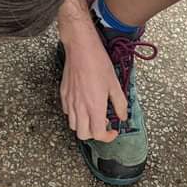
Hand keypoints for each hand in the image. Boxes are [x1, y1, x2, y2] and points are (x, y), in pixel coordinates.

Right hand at [60, 22, 127, 142]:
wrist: (81, 49)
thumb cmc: (98, 63)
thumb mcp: (115, 84)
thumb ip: (120, 104)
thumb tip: (122, 116)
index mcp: (95, 107)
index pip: (98, 134)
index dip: (107, 137)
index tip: (113, 130)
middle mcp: (80, 107)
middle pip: (83, 135)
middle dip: (94, 134)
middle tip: (103, 124)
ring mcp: (70, 102)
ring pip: (73, 125)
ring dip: (84, 125)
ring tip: (93, 115)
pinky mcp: (63, 95)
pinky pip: (67, 112)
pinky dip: (75, 115)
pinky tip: (83, 105)